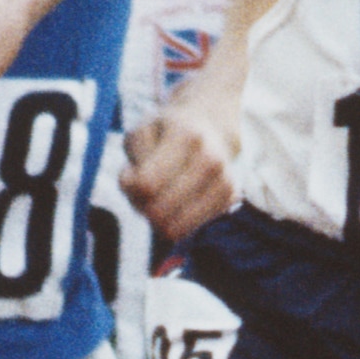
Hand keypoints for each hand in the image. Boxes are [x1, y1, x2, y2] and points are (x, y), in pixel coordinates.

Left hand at [119, 98, 234, 237]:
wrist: (210, 127)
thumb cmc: (166, 133)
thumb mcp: (141, 132)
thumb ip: (133, 158)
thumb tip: (137, 189)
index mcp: (186, 137)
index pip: (146, 185)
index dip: (129, 186)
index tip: (132, 172)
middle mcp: (211, 160)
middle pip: (158, 211)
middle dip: (141, 205)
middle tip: (142, 189)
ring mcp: (224, 181)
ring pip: (173, 228)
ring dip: (155, 218)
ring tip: (157, 196)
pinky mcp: (229, 198)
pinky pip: (185, 230)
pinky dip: (172, 221)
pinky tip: (175, 201)